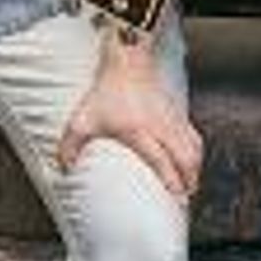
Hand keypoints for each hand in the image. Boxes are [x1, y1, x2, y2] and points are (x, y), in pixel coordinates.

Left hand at [57, 45, 202, 200]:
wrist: (127, 61)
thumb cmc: (105, 92)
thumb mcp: (83, 118)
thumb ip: (71, 144)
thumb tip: (64, 168)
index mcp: (138, 131)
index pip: (161, 160)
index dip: (172, 180)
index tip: (177, 198)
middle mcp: (159, 127)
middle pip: (185, 157)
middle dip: (189, 181)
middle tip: (186, 199)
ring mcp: (171, 119)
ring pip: (193, 147)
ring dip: (195, 169)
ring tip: (191, 186)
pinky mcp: (177, 113)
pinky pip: (193, 137)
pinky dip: (196, 153)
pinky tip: (192, 162)